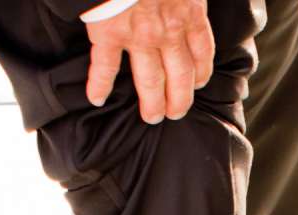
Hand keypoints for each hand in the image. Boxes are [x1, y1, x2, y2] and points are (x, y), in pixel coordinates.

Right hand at [85, 0, 214, 123]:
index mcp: (188, 14)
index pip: (201, 53)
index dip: (200, 74)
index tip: (197, 84)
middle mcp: (167, 32)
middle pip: (179, 77)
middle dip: (179, 100)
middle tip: (175, 113)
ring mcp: (138, 36)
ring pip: (149, 80)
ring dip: (151, 103)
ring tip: (151, 117)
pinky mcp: (109, 34)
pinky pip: (105, 66)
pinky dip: (99, 84)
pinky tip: (96, 97)